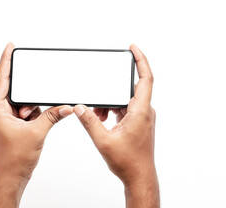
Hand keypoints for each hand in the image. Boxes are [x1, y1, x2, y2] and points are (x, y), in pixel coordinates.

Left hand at [0, 43, 72, 207]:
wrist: (11, 176)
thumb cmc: (14, 159)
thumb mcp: (37, 132)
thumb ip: (52, 116)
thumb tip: (66, 106)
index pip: (1, 78)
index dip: (6, 60)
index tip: (10, 46)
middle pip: (14, 91)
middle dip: (28, 95)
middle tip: (32, 107)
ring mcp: (4, 117)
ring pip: (21, 102)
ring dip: (31, 108)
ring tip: (33, 122)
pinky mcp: (11, 124)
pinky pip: (24, 111)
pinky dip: (33, 114)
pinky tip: (37, 123)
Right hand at [73, 44, 158, 206]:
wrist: (139, 176)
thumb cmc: (128, 162)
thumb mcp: (104, 140)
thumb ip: (90, 122)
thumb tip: (80, 107)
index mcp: (140, 111)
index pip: (145, 79)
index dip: (141, 60)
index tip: (133, 48)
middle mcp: (144, 111)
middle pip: (130, 88)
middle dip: (112, 87)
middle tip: (101, 93)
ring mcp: (142, 117)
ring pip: (126, 100)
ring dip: (111, 102)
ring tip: (98, 114)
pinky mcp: (138, 122)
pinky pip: (125, 108)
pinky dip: (113, 109)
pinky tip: (103, 118)